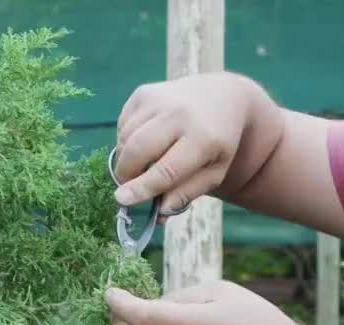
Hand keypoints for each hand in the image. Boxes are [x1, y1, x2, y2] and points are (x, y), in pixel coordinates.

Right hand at [112, 72, 258, 212]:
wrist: (220, 97)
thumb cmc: (217, 143)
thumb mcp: (214, 172)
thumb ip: (187, 193)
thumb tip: (159, 213)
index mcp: (203, 139)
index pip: (167, 169)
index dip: (142, 187)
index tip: (122, 200)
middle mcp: (179, 114)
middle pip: (138, 151)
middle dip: (126, 174)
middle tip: (127, 188)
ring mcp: (159, 99)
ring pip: (125, 138)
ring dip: (126, 158)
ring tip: (143, 163)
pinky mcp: (143, 92)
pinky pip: (123, 125)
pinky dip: (126, 140)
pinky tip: (145, 141)